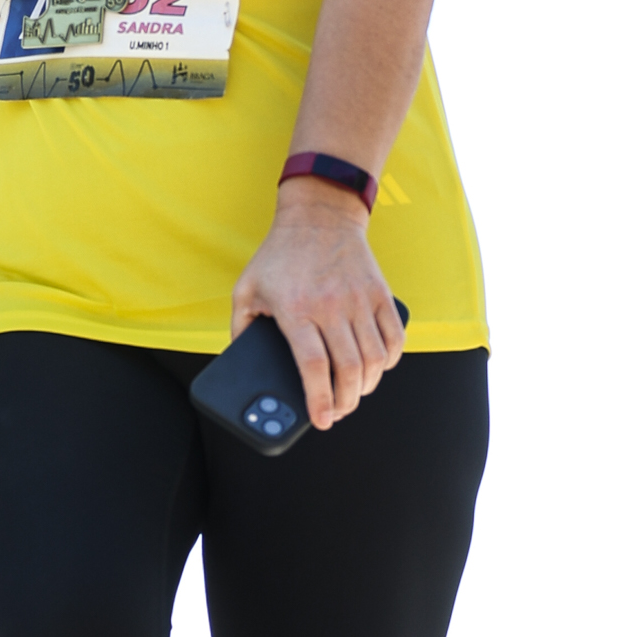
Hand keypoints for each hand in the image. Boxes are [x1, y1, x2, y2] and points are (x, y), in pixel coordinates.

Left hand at [230, 180, 403, 430]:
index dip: (319, 399)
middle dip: (345, 402)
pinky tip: (377, 369)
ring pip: (375, 358)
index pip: (313, 365)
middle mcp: (331, 306)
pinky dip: (390, 361)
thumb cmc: (278, 256)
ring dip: (367, 386)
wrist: (319, 216)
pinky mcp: (381, 294)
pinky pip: (395, 337)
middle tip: (336, 413)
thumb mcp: (246, 288)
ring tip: (353, 395)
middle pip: (349, 369)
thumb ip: (241, 327)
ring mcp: (360, 300)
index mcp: (296, 309)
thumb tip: (241, 359)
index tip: (321, 420)